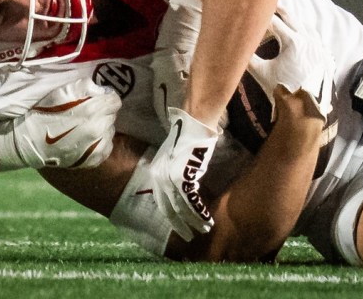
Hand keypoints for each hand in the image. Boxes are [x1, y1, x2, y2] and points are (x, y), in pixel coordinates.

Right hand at [10, 77, 120, 168]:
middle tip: (86, 114)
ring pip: (110, 131)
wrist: (30, 142)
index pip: (115, 100)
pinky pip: (107, 146)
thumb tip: (103, 90)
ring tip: (84, 128)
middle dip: (102, 112)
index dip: (105, 98)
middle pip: (112, 115)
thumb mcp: (63, 91)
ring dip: (101, 127)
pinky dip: (100, 143)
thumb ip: (86, 86)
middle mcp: (99, 129)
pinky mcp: (95, 160)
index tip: (96, 100)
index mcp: (92, 110)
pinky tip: (86, 141)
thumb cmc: (45, 113)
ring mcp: (98, 146)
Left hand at [149, 107, 219, 240]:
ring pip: (182, 208)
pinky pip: (192, 201)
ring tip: (203, 230)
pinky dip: (200, 212)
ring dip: (194, 221)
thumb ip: (172, 175)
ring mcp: (171, 179)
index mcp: (155, 174)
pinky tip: (207, 219)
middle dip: (180, 225)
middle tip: (189, 237)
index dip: (171, 217)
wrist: (192, 125)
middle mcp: (160, 179)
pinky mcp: (184, 178)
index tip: (179, 227)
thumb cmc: (185, 139)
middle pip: (169, 209)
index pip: (161, 202)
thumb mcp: (172, 159)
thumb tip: (179, 191)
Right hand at [248, 11, 331, 119]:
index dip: (263, 17)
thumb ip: (248, 57)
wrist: (304, 108)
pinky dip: (306, 30)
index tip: (255, 14)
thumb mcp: (261, 72)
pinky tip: (302, 31)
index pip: (274, 22)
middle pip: (292, 18)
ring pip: (305, 25)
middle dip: (279, 11)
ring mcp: (318, 46)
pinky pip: (315, 35)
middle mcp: (308, 39)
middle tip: (270, 5)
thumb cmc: (282, 89)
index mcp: (293, 41)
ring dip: (294, 19)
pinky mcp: (324, 54)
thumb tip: (237, 47)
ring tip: (285, 16)